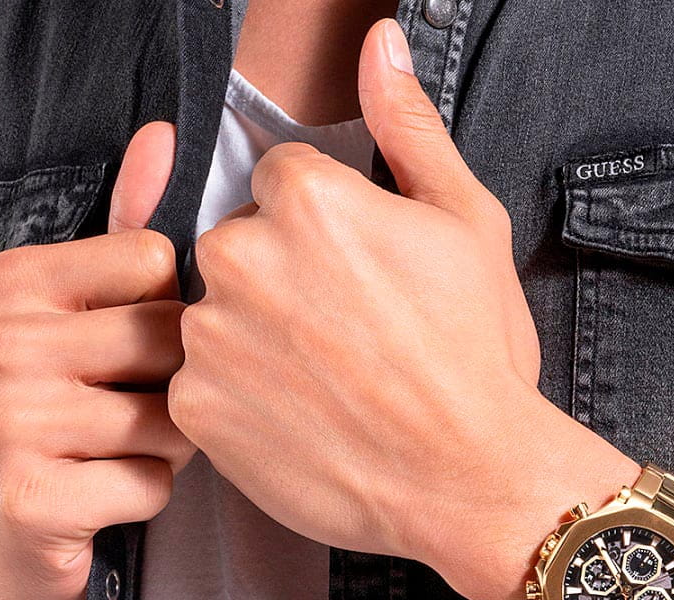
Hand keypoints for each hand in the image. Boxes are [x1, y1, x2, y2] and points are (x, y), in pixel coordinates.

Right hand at [0, 122, 194, 599]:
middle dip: (173, 386)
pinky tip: (96, 499)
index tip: (130, 347)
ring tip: (109, 455)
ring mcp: (16, 422)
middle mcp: (7, 342)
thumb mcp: (51, 314)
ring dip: (161, 448)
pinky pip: (152, 487)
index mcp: (15, 284)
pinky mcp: (36, 498)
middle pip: (175, 341)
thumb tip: (165, 140)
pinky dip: (139, 500)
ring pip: (174, 421)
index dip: (164, 311)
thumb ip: (113, 236)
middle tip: (127, 414)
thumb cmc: (22, 418)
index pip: (155, 263)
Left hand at [168, 18, 563, 599]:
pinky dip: (240, 405)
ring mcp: (212, 339)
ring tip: (326, 386)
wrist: (467, 479)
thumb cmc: (476, 358)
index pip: (278, 186)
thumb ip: (409, 129)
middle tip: (344, 340)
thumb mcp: (468, 226)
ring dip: (255, 345)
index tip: (356, 281)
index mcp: (306, 199)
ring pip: (215, 319)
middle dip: (280, 285)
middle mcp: (242, 258)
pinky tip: (301, 421)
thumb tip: (379, 46)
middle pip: (237, 250)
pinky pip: (201, 388)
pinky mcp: (198, 410)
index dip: (322, 235)